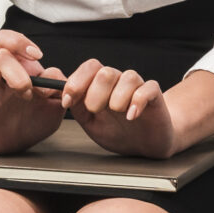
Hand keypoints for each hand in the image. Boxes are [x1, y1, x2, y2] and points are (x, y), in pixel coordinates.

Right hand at [0, 29, 65, 153]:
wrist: (18, 143)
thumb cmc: (35, 119)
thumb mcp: (54, 105)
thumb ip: (58, 88)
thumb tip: (56, 76)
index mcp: (22, 67)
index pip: (12, 40)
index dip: (21, 43)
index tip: (36, 56)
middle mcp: (2, 71)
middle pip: (0, 53)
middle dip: (14, 71)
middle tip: (25, 92)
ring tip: (1, 93)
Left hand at [58, 65, 213, 158]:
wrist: (144, 145)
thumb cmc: (118, 132)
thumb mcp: (90, 123)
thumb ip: (77, 106)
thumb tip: (58, 90)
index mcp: (101, 86)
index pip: (89, 68)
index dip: (76, 81)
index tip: (68, 100)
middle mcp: (119, 83)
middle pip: (106, 72)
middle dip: (95, 93)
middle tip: (95, 110)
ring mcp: (138, 88)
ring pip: (128, 77)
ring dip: (117, 98)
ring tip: (118, 113)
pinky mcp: (155, 97)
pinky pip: (148, 89)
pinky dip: (137, 101)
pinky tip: (132, 115)